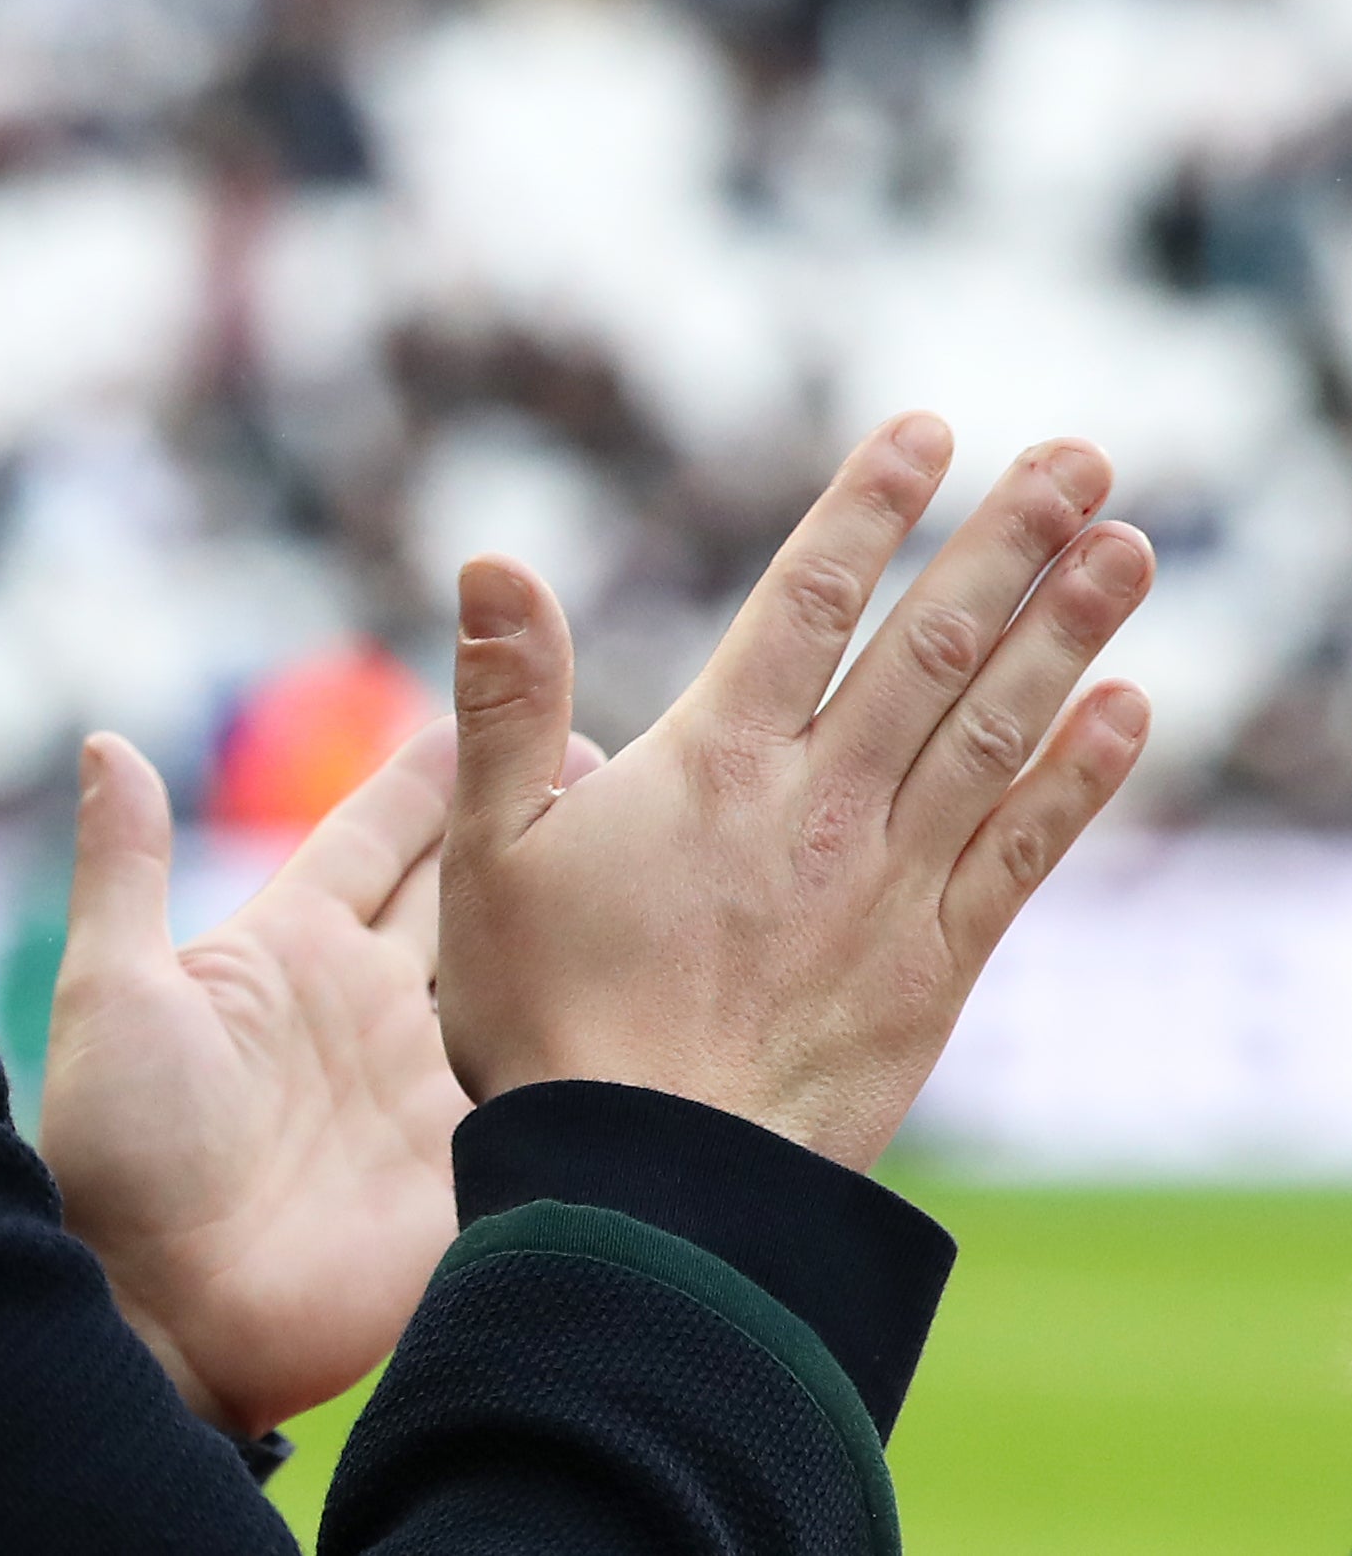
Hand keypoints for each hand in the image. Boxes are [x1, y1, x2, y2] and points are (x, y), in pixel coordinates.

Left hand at [38, 714, 598, 1437]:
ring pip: (525, 975)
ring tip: (661, 846)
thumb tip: (109, 742)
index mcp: (290, 948)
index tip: (495, 693)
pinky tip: (677, 990)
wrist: (163, 1313)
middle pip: (469, 891)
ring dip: (583, 918)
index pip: (377, 836)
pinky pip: (551, 1085)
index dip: (435, 771)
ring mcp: (430, 1084)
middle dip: (534, 823)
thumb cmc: (118, 1154)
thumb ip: (126, 867)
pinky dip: (603, 1038)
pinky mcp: (475, 1164)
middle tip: (618, 752)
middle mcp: (372, 1004)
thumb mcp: (115, 994)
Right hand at [442, 415, 1155, 1170]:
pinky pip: (1023, 852)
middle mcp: (819, 804)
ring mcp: (887, 883)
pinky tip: (1127, 713)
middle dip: (1010, 543)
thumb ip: (501, 699)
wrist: (650, 1184)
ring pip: (995, 730)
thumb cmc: (544, 1019)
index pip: (811, 601)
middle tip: (1082, 456)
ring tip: (1131, 547)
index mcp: (712, 763)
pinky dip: (1080, 776)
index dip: (872, 508)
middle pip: (931, 646)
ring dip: (1070, 632)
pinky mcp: (932, 967)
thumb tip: (489, 561)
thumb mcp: (484, 849)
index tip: (930, 432)